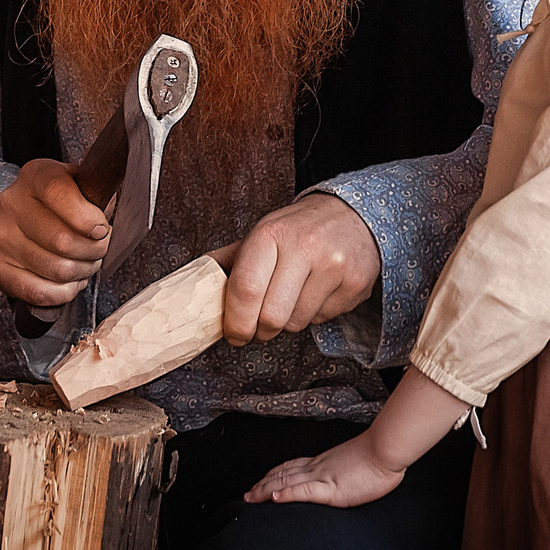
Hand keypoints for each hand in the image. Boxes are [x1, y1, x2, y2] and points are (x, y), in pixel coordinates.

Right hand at [0, 157, 110, 307]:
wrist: (29, 214)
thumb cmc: (64, 202)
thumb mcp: (81, 185)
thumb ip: (97, 194)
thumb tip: (110, 211)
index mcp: (35, 175)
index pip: (60, 194)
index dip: (89, 218)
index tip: (102, 228)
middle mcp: (11, 203)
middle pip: (62, 240)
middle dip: (93, 251)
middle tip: (100, 250)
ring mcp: (1, 236)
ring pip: (55, 269)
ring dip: (81, 272)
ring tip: (87, 264)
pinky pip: (37, 292)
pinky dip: (63, 293)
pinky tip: (71, 282)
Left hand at [215, 192, 380, 345]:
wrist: (353, 215)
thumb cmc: (298, 230)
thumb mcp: (262, 235)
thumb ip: (229, 261)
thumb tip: (193, 286)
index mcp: (271, 233)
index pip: (245, 289)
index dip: (235, 321)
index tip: (234, 334)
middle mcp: (304, 246)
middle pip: (271, 316)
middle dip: (260, 331)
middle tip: (259, 328)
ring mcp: (334, 265)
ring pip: (297, 323)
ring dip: (289, 322)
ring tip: (293, 298)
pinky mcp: (356, 283)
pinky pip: (323, 320)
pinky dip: (315, 315)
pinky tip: (318, 292)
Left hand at [244, 367, 462, 508]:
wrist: (388, 449)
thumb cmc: (379, 456)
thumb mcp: (355, 463)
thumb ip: (344, 469)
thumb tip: (343, 474)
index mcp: (323, 462)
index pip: (292, 466)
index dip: (274, 474)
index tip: (261, 480)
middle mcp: (318, 468)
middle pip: (283, 474)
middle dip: (263, 484)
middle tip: (247, 494)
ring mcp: (323, 477)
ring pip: (286, 482)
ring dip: (266, 489)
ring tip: (251, 497)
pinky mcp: (332, 489)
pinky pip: (304, 491)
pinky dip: (287, 494)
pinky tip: (274, 498)